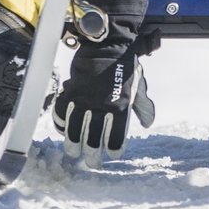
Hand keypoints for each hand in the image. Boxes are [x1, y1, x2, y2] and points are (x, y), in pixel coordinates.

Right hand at [53, 0, 155, 165]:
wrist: (107, 45)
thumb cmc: (125, 64)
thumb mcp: (138, 85)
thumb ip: (141, 106)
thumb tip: (147, 124)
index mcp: (120, 107)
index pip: (116, 136)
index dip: (114, 149)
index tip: (113, 156)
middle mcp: (100, 107)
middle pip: (93, 139)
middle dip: (92, 155)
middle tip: (92, 164)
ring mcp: (83, 101)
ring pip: (74, 131)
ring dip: (74, 145)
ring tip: (74, 154)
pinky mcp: (70, 93)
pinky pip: (62, 114)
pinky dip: (61, 125)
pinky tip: (63, 131)